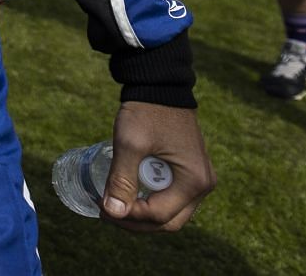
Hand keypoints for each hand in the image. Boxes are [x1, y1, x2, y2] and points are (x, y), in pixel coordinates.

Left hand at [105, 102, 214, 230]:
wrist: (159, 84)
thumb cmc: (146, 111)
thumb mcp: (130, 144)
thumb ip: (122, 179)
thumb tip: (113, 213)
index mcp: (194, 181)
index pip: (159, 215)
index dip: (129, 217)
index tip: (102, 208)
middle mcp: (203, 185)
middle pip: (169, 221)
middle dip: (136, 222)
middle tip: (107, 214)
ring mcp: (198, 179)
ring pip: (171, 212)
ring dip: (142, 214)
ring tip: (113, 206)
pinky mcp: (189, 172)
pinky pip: (171, 197)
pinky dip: (149, 201)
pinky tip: (128, 195)